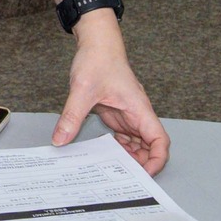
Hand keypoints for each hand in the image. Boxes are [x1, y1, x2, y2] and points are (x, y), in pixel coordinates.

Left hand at [52, 18, 169, 173]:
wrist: (97, 43)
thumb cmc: (98, 60)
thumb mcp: (82, 90)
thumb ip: (72, 116)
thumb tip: (60, 139)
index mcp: (139, 109)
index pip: (159, 140)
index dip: (156, 159)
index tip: (144, 174)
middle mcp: (137, 114)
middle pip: (150, 146)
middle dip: (141, 163)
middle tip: (122, 178)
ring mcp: (128, 114)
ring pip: (137, 143)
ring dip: (128, 157)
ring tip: (112, 171)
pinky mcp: (117, 113)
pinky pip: (123, 136)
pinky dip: (118, 148)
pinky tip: (104, 155)